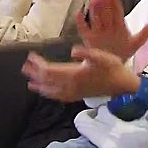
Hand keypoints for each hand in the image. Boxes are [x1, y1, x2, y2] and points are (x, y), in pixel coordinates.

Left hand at [22, 46, 140, 101]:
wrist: (122, 86)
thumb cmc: (113, 68)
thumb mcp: (101, 56)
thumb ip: (86, 53)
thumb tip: (73, 50)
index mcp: (74, 74)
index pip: (50, 70)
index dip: (38, 64)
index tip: (30, 56)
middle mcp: (72, 85)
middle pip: (47, 81)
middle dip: (35, 74)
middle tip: (24, 67)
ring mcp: (74, 92)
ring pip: (52, 91)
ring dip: (40, 86)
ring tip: (29, 83)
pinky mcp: (78, 96)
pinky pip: (59, 97)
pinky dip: (51, 95)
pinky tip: (48, 94)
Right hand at [76, 0, 147, 61]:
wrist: (112, 67)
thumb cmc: (123, 52)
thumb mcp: (137, 42)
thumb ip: (147, 31)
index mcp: (119, 24)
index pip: (117, 11)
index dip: (114, 2)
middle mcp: (107, 26)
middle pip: (105, 12)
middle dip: (104, 2)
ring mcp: (98, 31)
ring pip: (96, 18)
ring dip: (94, 9)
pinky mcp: (89, 39)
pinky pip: (84, 30)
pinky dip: (81, 23)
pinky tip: (80, 14)